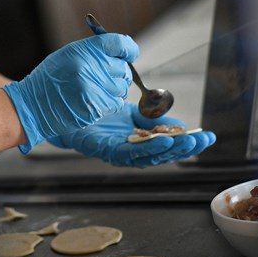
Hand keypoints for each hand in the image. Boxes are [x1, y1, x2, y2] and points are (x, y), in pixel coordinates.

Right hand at [2, 34, 135, 152]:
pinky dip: (109, 103)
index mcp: (83, 50)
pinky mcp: (95, 107)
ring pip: (122, 87)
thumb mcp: (68, 55)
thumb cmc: (51, 80)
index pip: (119, 43)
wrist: (33, 105)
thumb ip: (94, 52)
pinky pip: (116, 103)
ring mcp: (92, 88)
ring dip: (114, 90)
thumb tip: (121, 54)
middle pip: (123, 68)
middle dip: (118, 73)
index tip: (130, 54)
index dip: (129, 48)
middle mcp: (89, 67)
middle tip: (103, 78)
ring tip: (95, 90)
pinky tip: (94, 101)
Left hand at [47, 102, 215, 166]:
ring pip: (147, 157)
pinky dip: (146, 149)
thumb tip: (176, 121)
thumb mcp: (120, 99)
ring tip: (189, 143)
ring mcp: (115, 150)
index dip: (186, 140)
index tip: (208, 136)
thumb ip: (144, 106)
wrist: (50, 104)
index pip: (164, 141)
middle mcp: (126, 146)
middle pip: (160, 153)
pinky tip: (161, 142)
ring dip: (170, 151)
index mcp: (132, 133)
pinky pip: (128, 153)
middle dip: (184, 148)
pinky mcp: (103, 150)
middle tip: (205, 141)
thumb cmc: (84, 102)